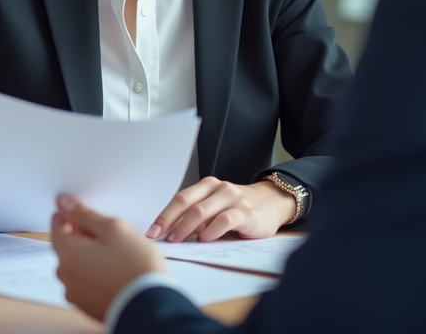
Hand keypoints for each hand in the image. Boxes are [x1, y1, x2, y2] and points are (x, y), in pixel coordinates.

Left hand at [51, 194, 167, 320]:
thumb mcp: (113, 228)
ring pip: (76, 263)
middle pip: (66, 244)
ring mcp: (75, 292)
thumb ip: (84, 214)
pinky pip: (85, 281)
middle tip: (111, 237)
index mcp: (67, 253)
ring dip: (89, 255)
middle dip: (84, 236)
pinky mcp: (86, 304)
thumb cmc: (136, 268)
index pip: (56, 223)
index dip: (73, 214)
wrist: (152, 305)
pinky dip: (95, 274)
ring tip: (117, 256)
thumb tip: (64, 203)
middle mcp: (65, 275)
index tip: (88, 214)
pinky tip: (115, 272)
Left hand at [146, 177, 295, 241]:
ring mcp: (233, 199)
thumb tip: (171, 232)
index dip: (164, 215)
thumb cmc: (239, 208)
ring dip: (186, 227)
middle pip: (187, 203)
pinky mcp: (246, 213)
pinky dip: (210, 231)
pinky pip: (224, 221)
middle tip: (161, 237)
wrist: (273, 203)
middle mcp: (219, 188)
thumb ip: (197, 216)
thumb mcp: (216, 207)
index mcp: (208, 185)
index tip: (152, 231)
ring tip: (178, 240)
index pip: (181, 198)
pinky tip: (204, 239)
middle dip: (170, 221)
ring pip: (202, 211)